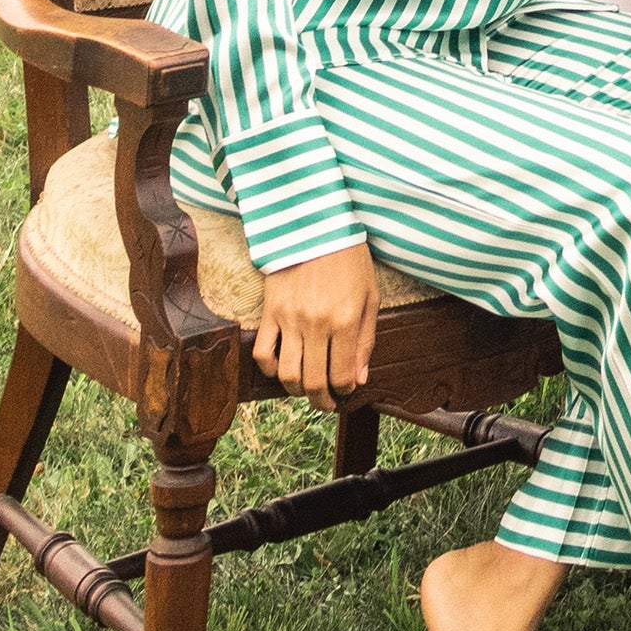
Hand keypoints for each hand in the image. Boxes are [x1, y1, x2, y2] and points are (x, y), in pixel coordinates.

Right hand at [253, 241, 379, 401]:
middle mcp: (316, 325)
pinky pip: (261, 353)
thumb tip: (358, 378)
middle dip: (320, 400)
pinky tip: (281, 368)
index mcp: (345, 321)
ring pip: (285, 374)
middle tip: (325, 403)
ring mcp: (289, 320)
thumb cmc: (349, 260)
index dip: (344, 390)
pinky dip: (269, 369)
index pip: (341, 374)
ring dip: (295, 390)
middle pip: (312, 381)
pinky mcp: (269, 313)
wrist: (315, 227)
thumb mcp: (369, 296)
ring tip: (305, 389)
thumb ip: (365, 339)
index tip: (345, 391)